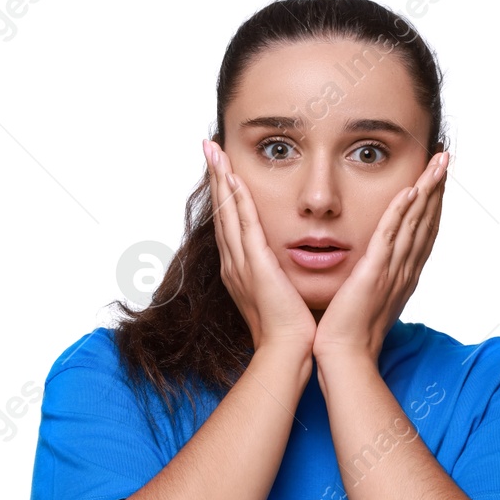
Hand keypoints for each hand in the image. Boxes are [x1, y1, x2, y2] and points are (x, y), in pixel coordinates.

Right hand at [203, 139, 316, 357]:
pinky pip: (244, 223)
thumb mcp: (283, 296)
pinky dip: (237, 198)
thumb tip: (288, 269)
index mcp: (241, 271)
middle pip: (222, 212)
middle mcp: (234, 264)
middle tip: (208, 147)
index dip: (225, 196)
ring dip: (221, 178)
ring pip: (228, 211)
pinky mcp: (254, 264)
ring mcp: (241, 263)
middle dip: (215, 178)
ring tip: (213, 150)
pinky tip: (233, 176)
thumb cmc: (290, 331)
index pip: (230, 224)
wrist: (287, 352)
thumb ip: (281, 278)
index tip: (222, 171)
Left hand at [314, 150, 448, 363]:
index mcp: (404, 275)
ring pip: (415, 222)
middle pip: (427, 220)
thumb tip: (374, 267)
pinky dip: (401, 212)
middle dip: (437, 187)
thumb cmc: (351, 332)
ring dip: (427, 190)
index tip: (438, 178)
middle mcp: (405, 270)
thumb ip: (375, 278)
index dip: (433, 203)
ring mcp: (392, 271)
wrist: (346, 357)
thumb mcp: (369, 298)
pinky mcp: (374, 273)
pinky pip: (390, 236)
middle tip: (446, 158)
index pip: (423, 231)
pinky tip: (410, 191)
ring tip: (437, 163)